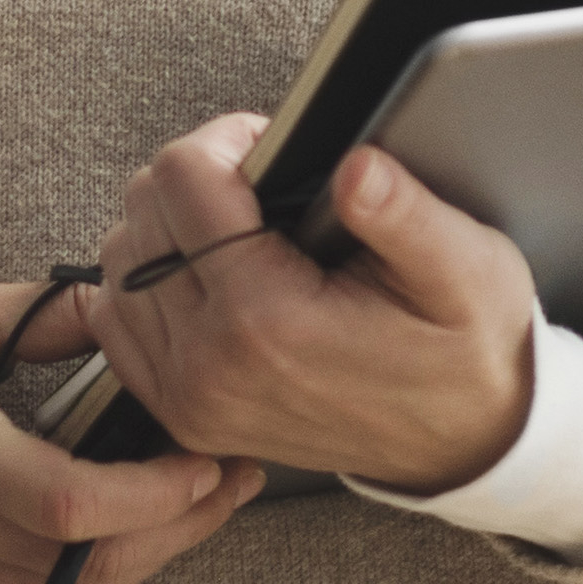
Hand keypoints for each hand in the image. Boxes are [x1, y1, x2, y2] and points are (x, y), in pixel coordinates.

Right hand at [0, 281, 262, 583]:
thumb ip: (31, 318)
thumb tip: (122, 311)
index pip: (67, 502)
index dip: (155, 495)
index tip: (206, 459)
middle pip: (86, 564)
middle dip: (179, 530)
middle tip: (235, 480)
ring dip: (142, 556)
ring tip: (194, 502)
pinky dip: (84, 569)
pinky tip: (116, 523)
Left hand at [75, 116, 540, 496]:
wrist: (467, 442)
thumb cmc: (464, 350)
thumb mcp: (465, 269)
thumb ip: (405, 214)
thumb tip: (355, 168)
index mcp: (269, 321)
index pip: (183, 178)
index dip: (227, 141)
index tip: (272, 147)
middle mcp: (211, 366)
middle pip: (141, 213)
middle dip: (194, 179)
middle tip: (259, 186)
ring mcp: (189, 398)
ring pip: (118, 263)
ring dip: (164, 229)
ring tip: (236, 229)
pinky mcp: (181, 414)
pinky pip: (115, 324)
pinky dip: (145, 285)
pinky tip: (204, 273)